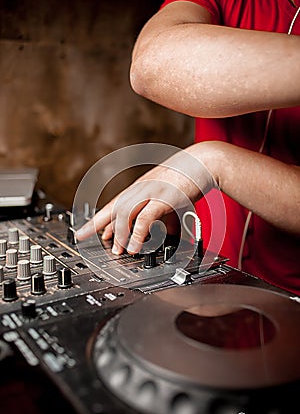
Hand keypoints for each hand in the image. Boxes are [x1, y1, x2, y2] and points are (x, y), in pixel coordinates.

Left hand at [75, 145, 215, 253]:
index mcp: (141, 187)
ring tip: (116, 251)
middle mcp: (141, 188)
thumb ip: (164, 213)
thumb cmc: (189, 176)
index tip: (92, 229)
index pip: (116, 203)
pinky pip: (144, 218)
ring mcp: (150, 192)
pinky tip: (134, 246)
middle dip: (96, 223)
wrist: (204, 161)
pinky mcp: (162, 198)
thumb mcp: (171, 195)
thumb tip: (166, 231)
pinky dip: (137, 234)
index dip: (102, 217)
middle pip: (113, 207)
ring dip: (119, 234)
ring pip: (125, 213)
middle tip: (83, 235)